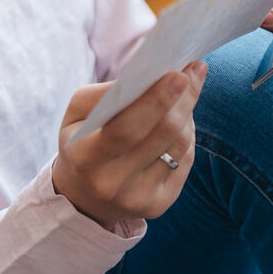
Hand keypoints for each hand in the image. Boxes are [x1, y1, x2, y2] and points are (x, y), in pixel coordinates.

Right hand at [53, 62, 204, 226]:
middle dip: (184, 98)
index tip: (179, 73)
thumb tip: (152, 75)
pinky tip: (181, 119)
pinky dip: (187, 134)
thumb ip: (107, 93)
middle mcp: (112, 183)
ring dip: (187, 112)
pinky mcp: (160, 204)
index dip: (156, 100)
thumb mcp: (77, 115)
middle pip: (162, 134)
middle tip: (195, 69)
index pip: (127, 128)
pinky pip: (186, 159)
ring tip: (185, 91)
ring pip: (179, 145)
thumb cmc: (82, 142)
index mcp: (85, 158)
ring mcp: (139, 199)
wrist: (83, 196)